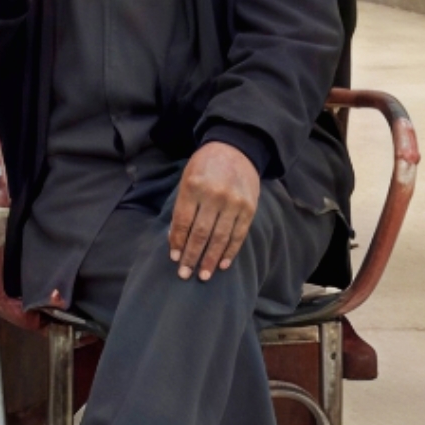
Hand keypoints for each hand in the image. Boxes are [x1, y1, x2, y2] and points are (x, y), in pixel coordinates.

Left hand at [166, 140, 261, 279]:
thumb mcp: (187, 179)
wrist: (236, 149)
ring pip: (220, 237)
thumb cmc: (205, 166)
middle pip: (201, 233)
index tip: (174, 258)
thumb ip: (182, 206)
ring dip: (211, 259)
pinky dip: (230, 251)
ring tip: (204, 274)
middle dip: (192, 256)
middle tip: (185, 274)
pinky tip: (223, 264)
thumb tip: (175, 237)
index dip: (178, 241)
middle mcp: (214, 196)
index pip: (183, 221)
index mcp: (193, 187)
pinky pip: (239, 234)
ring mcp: (234, 203)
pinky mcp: (249, 208)